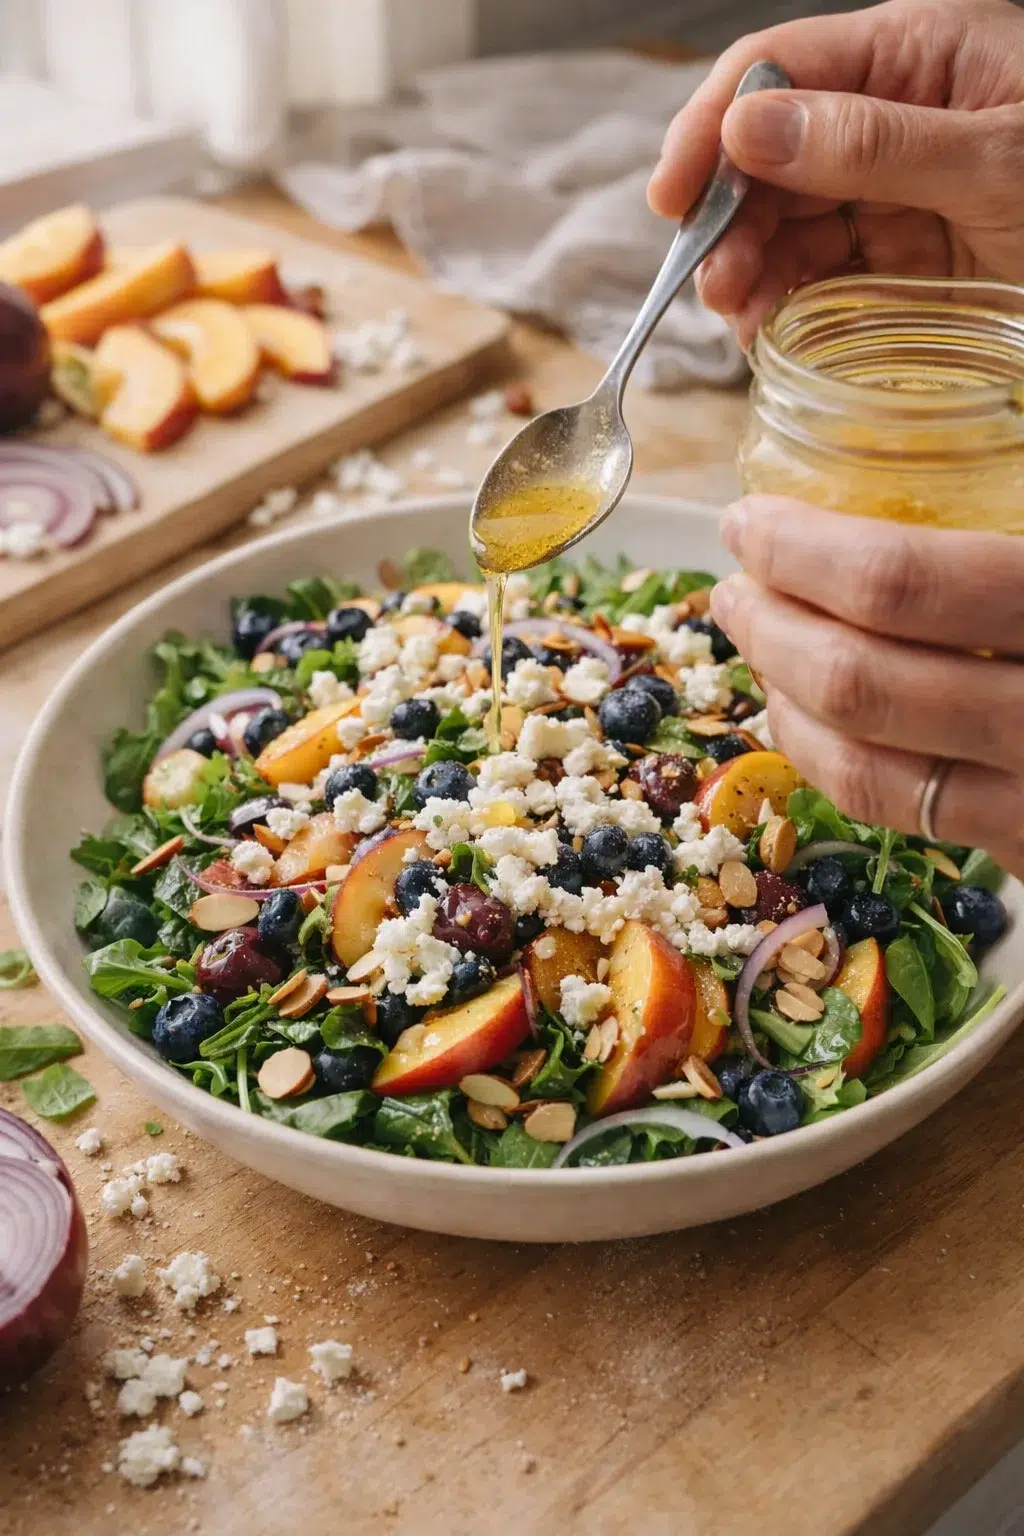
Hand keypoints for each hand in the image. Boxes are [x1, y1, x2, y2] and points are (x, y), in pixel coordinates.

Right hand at [648, 0, 1023, 343]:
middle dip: (727, 216)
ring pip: (784, 221)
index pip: (775, 70)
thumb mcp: (995, 158)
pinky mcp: (900, 258)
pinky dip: (784, 302)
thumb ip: (871, 141)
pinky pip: (819, 273)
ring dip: (747, 267)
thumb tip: (750, 126)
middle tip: (716, 282)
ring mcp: (891, 191)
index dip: (710, 128)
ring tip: (741, 315)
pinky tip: (770, 328)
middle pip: (766, 155)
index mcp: (912, 56)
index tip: (672, 197)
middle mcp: (888, 118)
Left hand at [709, 498, 1023, 876]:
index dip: (798, 551)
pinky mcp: (1020, 842)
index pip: (896, 585)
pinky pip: (892, 809)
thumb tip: (901, 474)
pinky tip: (802, 711)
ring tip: (753, 640)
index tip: (748, 521)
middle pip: (854, 679)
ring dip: (780, 696)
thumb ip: (997, 527)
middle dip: (768, 626)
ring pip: (858, 761)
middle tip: (733, 586)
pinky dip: (823, 756)